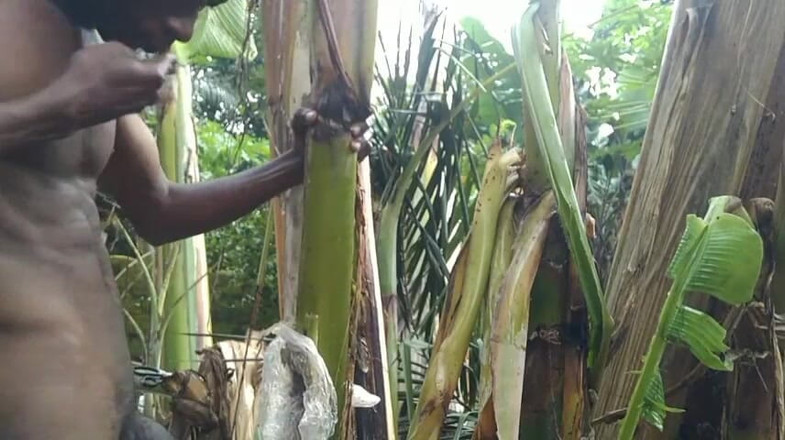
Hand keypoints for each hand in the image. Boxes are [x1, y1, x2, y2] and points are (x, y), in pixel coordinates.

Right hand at [54, 42, 175, 127]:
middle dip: (155, 67)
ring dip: (143, 79)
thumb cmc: (92, 72)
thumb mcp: (111, 49)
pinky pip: (138, 95)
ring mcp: (143, 105)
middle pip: (160, 76)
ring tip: (133, 69)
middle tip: (146, 57)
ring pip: (149, 88)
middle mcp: (155, 93)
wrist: (73, 103)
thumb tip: (136, 56)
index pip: (168, 61)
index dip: (164, 52)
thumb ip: (130, 50)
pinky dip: (133, 89)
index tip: (161, 47)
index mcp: (155, 75)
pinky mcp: (130, 112)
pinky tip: (122, 82)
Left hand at [290, 108, 371, 160]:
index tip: (352, 111)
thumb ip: (302, 115)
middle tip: (353, 132)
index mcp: (338, 118)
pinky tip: (355, 153)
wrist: (298, 161)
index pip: (353, 110)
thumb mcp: (297, 123)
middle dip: (361, 127)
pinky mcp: (353, 158)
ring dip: (363, 142)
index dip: (358, 110)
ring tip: (354, 146)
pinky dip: (362, 153)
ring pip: (366, 139)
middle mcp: (348, 129)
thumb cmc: (300, 137)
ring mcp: (351, 143)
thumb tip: (313, 116)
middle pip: (363, 125)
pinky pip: (364, 153)